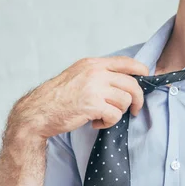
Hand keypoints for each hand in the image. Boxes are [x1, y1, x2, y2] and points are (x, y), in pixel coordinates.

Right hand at [8, 56, 148, 139]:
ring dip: (118, 113)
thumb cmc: (58, 97)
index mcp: (93, 64)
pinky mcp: (93, 105)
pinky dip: (109, 122)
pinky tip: (96, 123)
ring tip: (103, 116)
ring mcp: (94, 88)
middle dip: (138, 100)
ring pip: (125, 101)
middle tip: (136, 110)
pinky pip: (115, 115)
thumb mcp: (79, 75)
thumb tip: (126, 80)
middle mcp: (96, 73)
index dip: (141, 70)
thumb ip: (99, 74)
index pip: (126, 62)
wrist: (37, 112)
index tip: (147, 77)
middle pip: (132, 84)